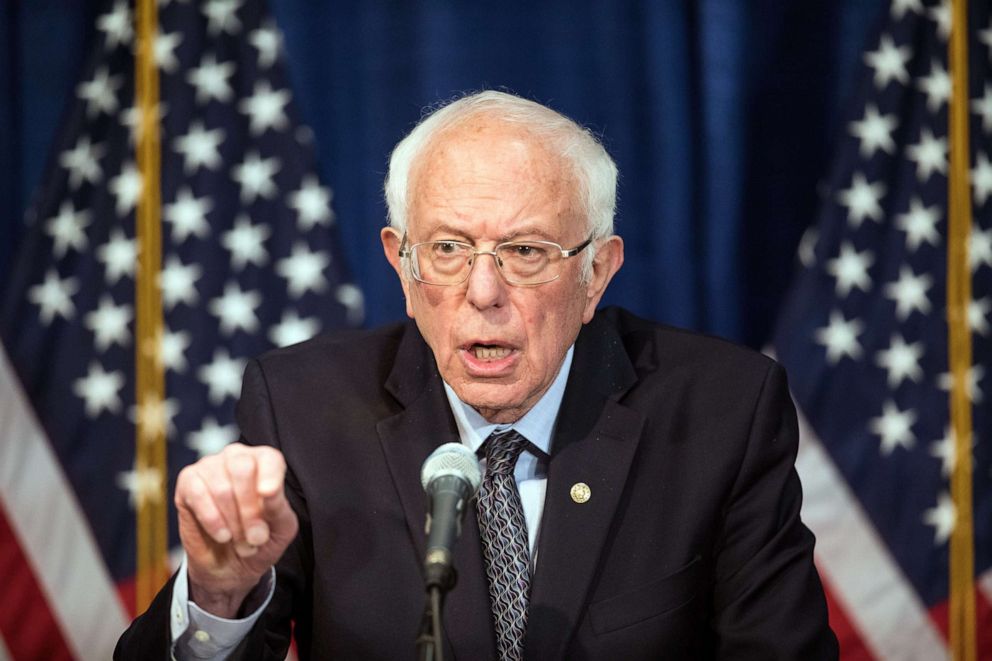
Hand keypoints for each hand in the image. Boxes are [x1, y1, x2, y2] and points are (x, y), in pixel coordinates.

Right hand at [175, 443, 298, 617]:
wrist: (230, 567)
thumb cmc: (259, 540)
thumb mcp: (280, 529)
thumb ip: (278, 507)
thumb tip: (269, 491)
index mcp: (265, 463)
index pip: (269, 458)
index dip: (270, 476)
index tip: (268, 496)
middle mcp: (237, 457)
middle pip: (243, 469)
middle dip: (249, 510)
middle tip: (256, 537)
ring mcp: (209, 466)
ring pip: (221, 487)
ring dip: (232, 522)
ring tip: (240, 541)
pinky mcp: (187, 482)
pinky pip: (197, 494)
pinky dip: (212, 520)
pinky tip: (222, 535)